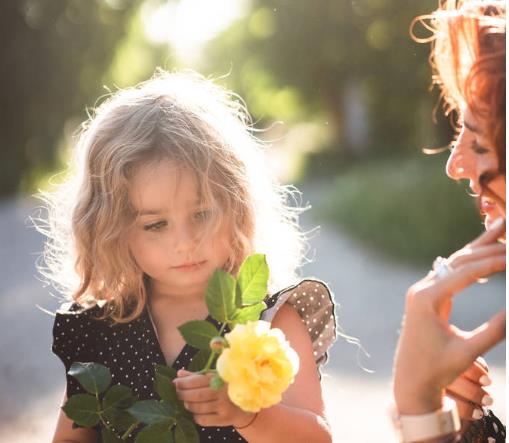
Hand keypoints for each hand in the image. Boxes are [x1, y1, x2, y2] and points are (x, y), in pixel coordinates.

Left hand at [173, 369, 254, 427]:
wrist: (245, 406)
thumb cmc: (226, 388)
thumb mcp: (215, 378)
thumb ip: (196, 376)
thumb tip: (179, 374)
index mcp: (221, 378)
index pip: (198, 380)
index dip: (184, 382)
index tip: (175, 382)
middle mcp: (223, 392)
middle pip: (197, 395)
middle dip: (183, 394)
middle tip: (177, 393)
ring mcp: (224, 406)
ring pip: (198, 408)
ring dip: (189, 405)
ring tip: (186, 403)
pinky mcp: (224, 419)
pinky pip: (203, 419)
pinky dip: (196, 416)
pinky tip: (196, 412)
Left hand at [393, 220, 504, 414]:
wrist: (411, 379)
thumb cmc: (437, 369)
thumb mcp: (468, 351)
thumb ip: (495, 330)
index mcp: (426, 299)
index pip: (465, 272)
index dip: (494, 261)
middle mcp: (422, 289)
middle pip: (460, 261)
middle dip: (488, 247)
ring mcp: (424, 290)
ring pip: (455, 262)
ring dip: (480, 247)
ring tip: (502, 227)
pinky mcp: (429, 295)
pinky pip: (453, 273)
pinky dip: (473, 262)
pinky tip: (488, 253)